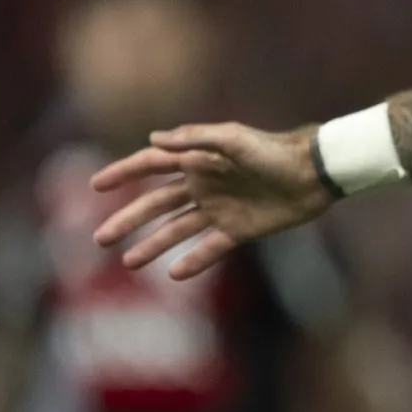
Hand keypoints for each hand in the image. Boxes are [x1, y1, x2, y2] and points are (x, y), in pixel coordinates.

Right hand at [91, 123, 335, 278]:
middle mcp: (204, 185)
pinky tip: (173, 273)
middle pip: (156, 204)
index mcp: (198, 160)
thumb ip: (195, 139)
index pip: (151, 165)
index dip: (123, 173)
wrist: (316, 174)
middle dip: (128, 219)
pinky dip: (192, 261)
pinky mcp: (240, 229)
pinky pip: (209, 248)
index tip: (95, 185)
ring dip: (152, 244)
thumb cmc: (275, 151)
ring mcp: (220, 208)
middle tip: (99, 238)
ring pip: (177, 229)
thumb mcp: (234, 139)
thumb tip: (153, 138)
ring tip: (128, 261)